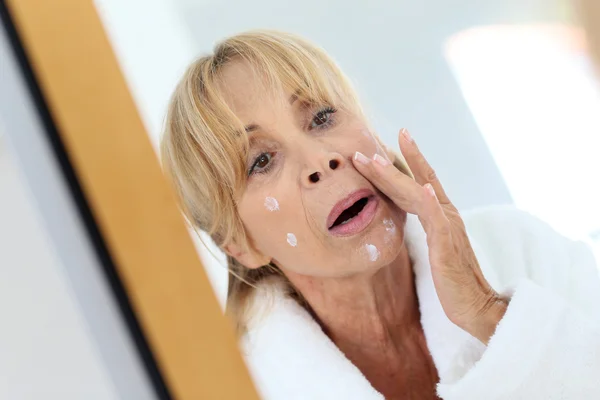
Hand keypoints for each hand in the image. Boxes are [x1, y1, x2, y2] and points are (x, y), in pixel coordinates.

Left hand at [352, 128, 507, 343]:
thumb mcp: (435, 249)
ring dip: (397, 176)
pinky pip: (438, 220)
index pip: (420, 181)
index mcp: (441, 215)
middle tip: (362, 149)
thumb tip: (409, 216)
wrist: (477, 306)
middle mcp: (446, 215)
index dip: (404, 161)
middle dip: (387, 165)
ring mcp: (448, 228)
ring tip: (377, 161)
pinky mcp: (448, 245)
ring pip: (419, 194)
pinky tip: (425, 188)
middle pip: (414, 182)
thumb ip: (426, 228)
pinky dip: (431, 202)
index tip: (386, 143)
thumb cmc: (453, 280)